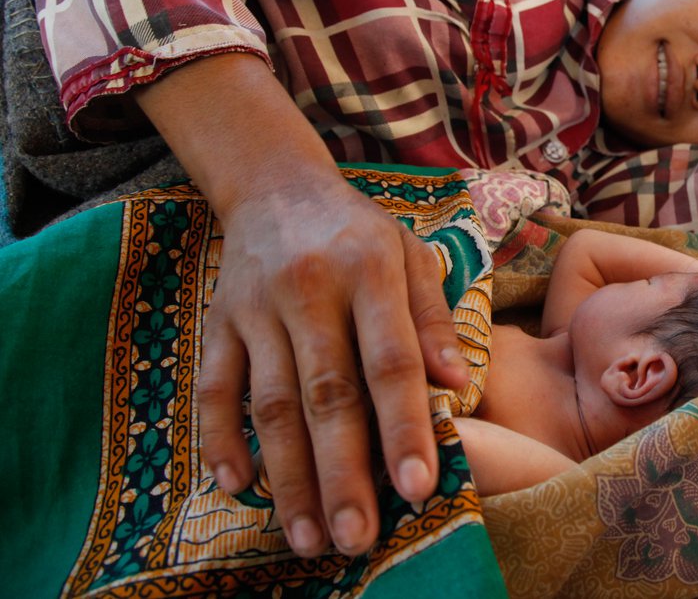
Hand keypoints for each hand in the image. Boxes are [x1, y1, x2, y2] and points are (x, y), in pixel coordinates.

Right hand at [134, 53, 467, 556]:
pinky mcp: (217, 321)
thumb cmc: (360, 231)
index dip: (404, 427)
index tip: (418, 487)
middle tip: (356, 538)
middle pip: (326, 394)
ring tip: (307, 537)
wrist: (276, 185)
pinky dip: (220, 438)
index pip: (390, 362)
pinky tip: (236, 488)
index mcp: (371, 271)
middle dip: (342, 473)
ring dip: (287, 476)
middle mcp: (311, 289)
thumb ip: (433, 319)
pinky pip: (213, 386)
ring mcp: (257, 308)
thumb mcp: (411, 254)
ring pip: (271, 403)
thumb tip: (458, 385)